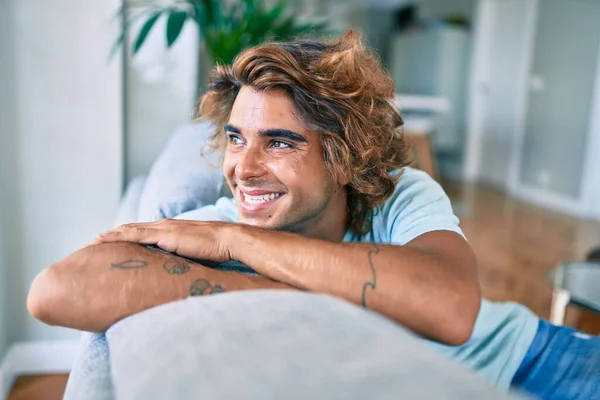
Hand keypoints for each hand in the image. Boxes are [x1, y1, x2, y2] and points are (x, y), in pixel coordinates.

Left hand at [92, 219, 234, 262]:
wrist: (228, 240)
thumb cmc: (217, 250)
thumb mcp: (195, 256)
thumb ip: (183, 261)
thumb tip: (176, 276)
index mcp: (171, 230)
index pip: (142, 232)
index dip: (125, 237)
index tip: (109, 245)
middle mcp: (164, 226)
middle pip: (131, 229)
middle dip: (111, 236)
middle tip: (91, 245)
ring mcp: (163, 229)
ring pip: (128, 230)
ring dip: (109, 236)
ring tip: (90, 243)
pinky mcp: (163, 235)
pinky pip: (134, 234)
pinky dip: (116, 236)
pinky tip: (102, 240)